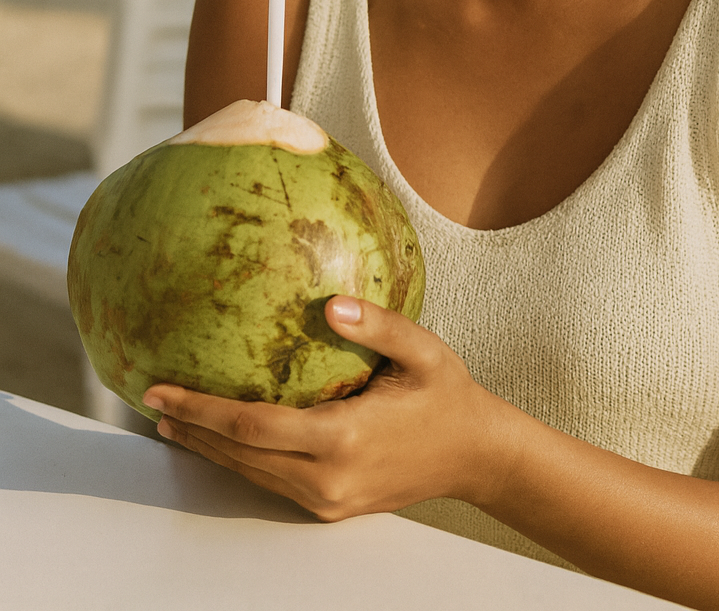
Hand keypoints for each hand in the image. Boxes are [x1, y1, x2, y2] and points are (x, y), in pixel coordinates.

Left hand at [143, 298, 508, 521]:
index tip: (163, 391)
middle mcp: (327, 477)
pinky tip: (221, 437)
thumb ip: (378, 326)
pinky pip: (272, 481)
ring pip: (251, 474)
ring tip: (171, 420)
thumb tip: (330, 304)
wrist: (476, 456)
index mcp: (343, 438)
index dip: (202, 411)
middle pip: (240, 456)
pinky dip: (239, 458)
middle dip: (191, 430)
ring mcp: (327, 499)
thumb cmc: (448, 396)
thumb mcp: (422, 350)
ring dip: (208, 448)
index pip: (253, 426)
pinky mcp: (331, 506)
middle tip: (151, 401)